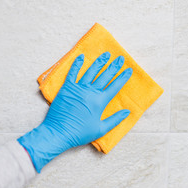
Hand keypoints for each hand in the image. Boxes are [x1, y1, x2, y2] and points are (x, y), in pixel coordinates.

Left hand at [18, 52, 131, 172]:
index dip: (123, 77)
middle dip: (114, 66)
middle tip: (120, 58)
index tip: (129, 70)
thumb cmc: (80, 133)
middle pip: (105, 76)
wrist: (59, 133)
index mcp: (100, 101)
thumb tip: (127, 112)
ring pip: (91, 72)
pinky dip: (77, 64)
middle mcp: (90, 92)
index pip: (115, 86)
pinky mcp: (66, 88)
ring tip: (106, 54)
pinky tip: (81, 57)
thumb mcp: (101, 129)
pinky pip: (72, 73)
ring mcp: (78, 88)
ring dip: (99, 62)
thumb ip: (115, 120)